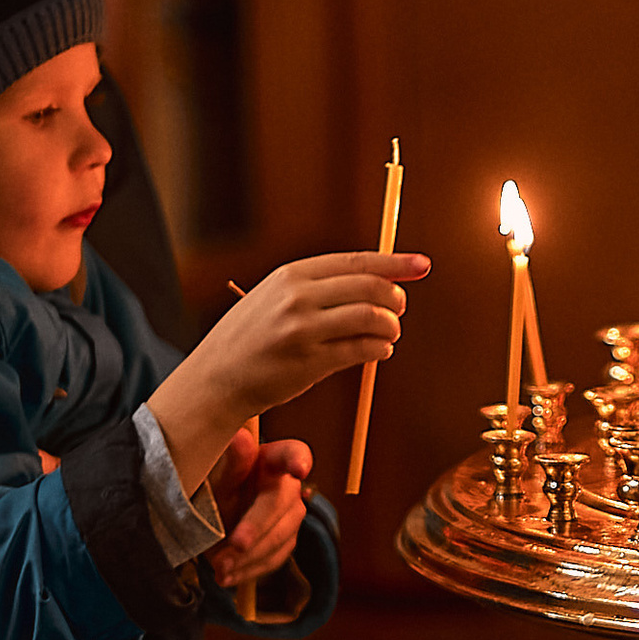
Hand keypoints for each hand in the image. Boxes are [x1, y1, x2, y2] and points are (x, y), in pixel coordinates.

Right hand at [148, 251, 428, 497]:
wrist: (216, 378)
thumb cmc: (251, 338)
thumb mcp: (274, 297)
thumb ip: (318, 286)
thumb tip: (375, 279)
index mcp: (290, 275)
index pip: (356, 261)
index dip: (395, 262)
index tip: (422, 264)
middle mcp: (297, 297)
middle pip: (370, 287)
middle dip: (395, 297)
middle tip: (399, 308)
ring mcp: (303, 330)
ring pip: (372, 318)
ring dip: (391, 326)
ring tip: (389, 333)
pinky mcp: (310, 362)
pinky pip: (362, 350)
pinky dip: (380, 349)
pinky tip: (379, 351)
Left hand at [208, 428, 310, 590]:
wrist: (209, 517)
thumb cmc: (216, 486)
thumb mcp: (216, 476)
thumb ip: (231, 464)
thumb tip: (240, 438)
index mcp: (272, 459)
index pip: (293, 453)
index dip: (298, 460)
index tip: (299, 469)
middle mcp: (288, 486)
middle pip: (282, 506)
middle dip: (258, 527)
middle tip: (235, 544)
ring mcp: (290, 516)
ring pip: (281, 537)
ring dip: (249, 556)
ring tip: (219, 566)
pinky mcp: (285, 541)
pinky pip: (274, 559)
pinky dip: (249, 570)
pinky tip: (227, 575)